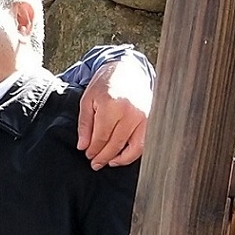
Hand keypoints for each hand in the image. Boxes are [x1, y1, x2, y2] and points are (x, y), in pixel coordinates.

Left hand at [77, 53, 151, 168]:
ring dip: (119, 159)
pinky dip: (133, 153)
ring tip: (108, 163)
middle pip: (115, 144)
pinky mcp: (150, 120)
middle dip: (103, 157)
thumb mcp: (88, 100)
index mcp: (111, 105)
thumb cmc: (106, 83)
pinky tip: (122, 156)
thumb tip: (83, 146)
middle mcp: (129, 112)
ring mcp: (143, 117)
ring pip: (132, 147)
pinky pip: (143, 143)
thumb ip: (85, 124)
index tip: (87, 155)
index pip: (101, 136)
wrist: (127, 70)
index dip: (93, 149)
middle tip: (95, 164)